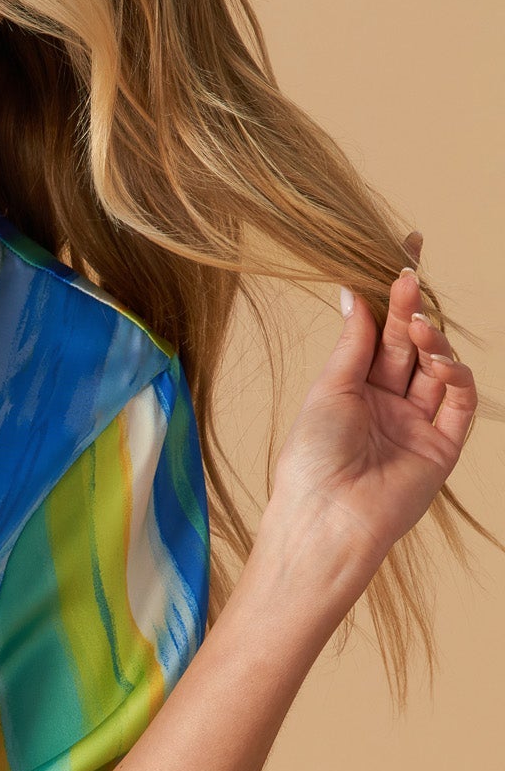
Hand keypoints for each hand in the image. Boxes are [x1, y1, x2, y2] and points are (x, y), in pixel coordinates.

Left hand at [265, 254, 476, 593]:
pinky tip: (440, 360)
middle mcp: (387, 405)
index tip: (405, 252)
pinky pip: (459, 403)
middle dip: (412, 310)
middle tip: (409, 278)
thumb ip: (354, 341)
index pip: (381, 332)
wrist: (326, 518)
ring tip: (419, 326)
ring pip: (438, 369)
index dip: (394, 296)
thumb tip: (352, 290)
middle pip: (409, 345)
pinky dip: (455, 376)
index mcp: (354, 390)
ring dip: (433, 342)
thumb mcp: (329, 388)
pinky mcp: (441, 448)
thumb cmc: (312, 458)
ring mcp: (416, 425)